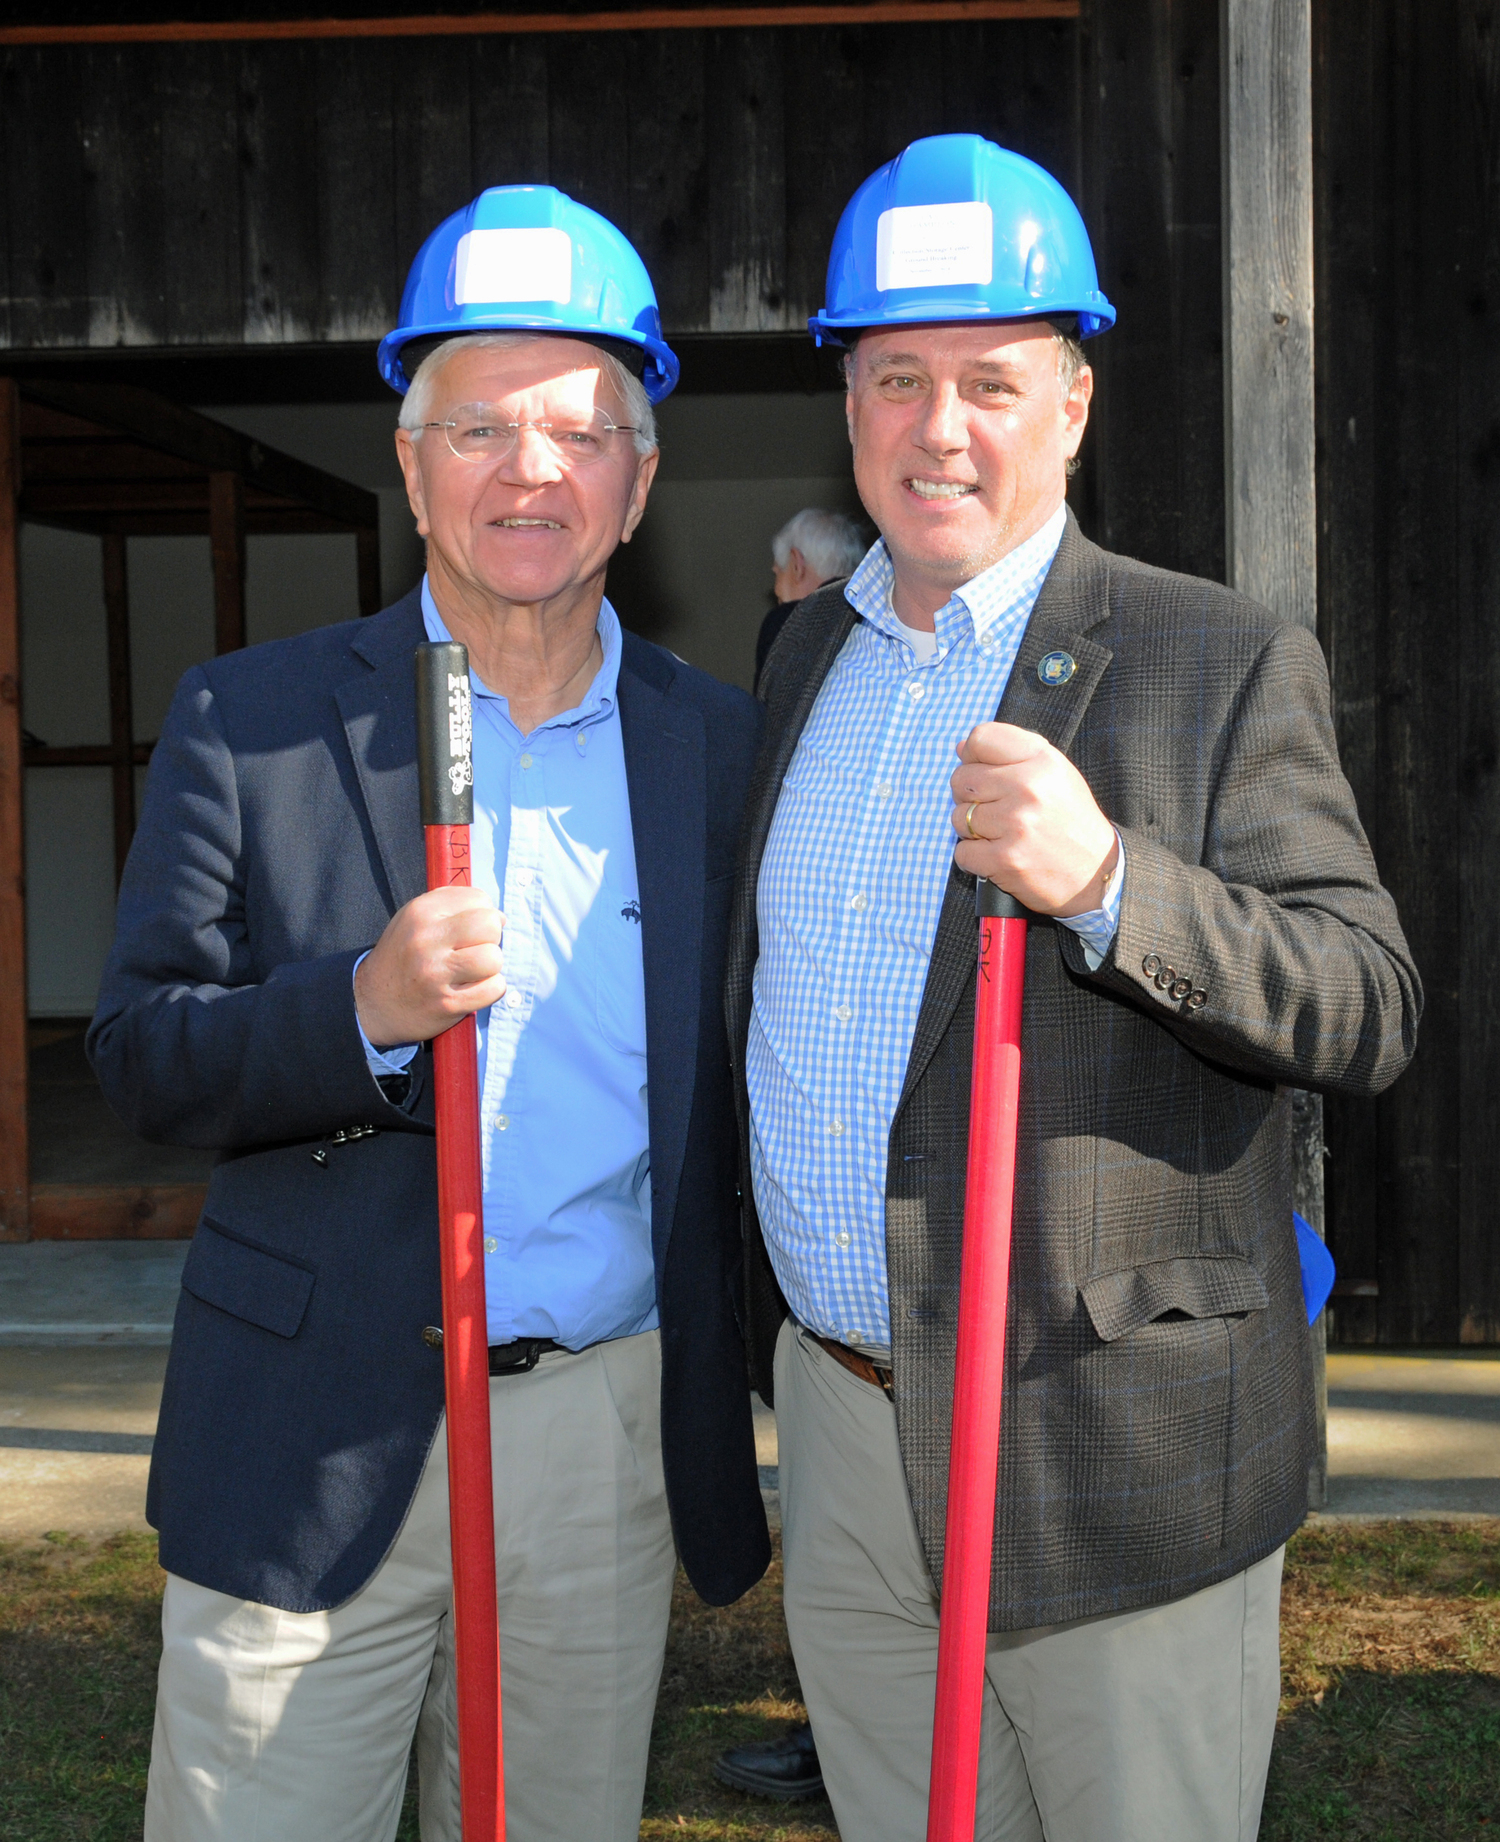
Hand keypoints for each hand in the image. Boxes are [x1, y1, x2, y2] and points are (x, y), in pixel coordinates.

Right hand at [354, 887, 505, 1046]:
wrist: (372, 1002)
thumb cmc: (404, 956)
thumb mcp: (416, 918)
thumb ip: (454, 906)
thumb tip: (500, 917)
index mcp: (421, 912)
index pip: (479, 899)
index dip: (482, 914)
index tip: (468, 931)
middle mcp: (426, 940)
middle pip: (490, 926)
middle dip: (490, 939)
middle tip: (474, 950)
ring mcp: (435, 973)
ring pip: (494, 958)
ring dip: (490, 967)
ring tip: (472, 971)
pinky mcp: (448, 1004)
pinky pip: (494, 989)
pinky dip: (490, 990)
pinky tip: (472, 989)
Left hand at [949, 723, 1117, 916]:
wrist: (1098, 873)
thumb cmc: (1071, 821)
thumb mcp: (1055, 775)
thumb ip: (1011, 756)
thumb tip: (960, 748)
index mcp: (1042, 760)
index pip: (981, 739)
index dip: (972, 756)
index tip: (980, 770)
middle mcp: (1028, 787)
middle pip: (962, 779)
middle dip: (969, 797)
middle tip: (995, 810)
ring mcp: (1016, 824)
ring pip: (959, 817)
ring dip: (972, 830)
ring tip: (1002, 834)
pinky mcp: (1006, 859)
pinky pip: (961, 852)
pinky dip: (973, 858)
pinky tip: (998, 855)